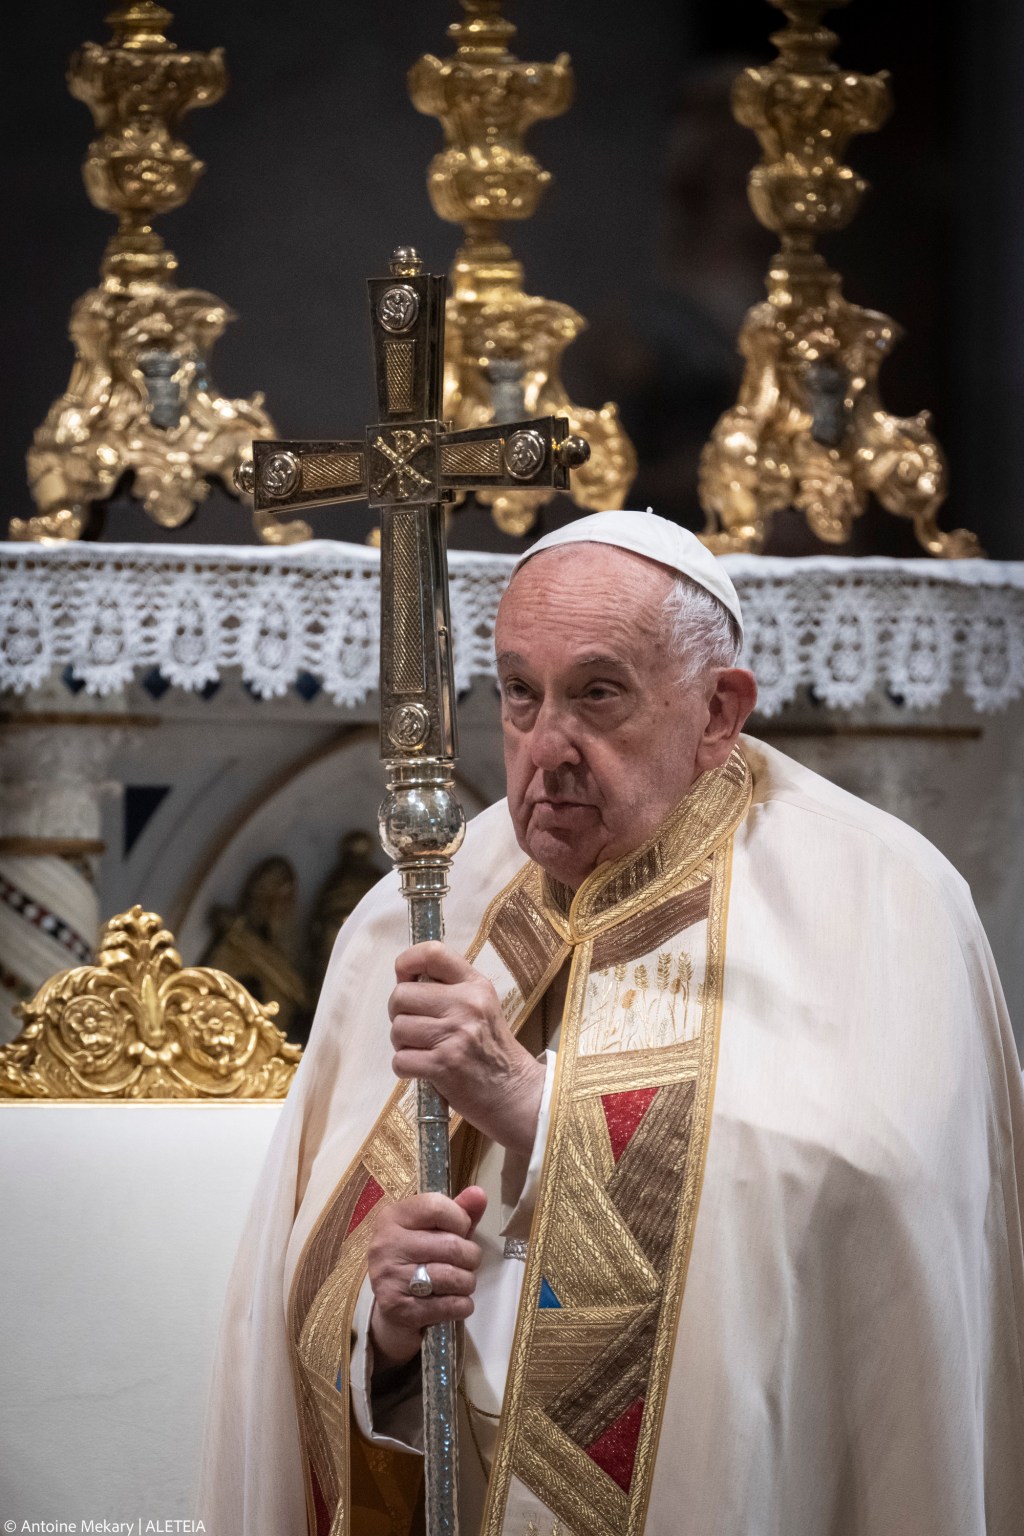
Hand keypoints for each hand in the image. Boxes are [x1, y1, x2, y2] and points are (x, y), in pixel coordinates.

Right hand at [368, 1186, 486, 1368]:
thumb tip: (479, 1194)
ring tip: (460, 1282)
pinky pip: (450, 1306)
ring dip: (467, 1282)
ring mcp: (390, 1279)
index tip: (461, 1231)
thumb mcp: (436, 1230)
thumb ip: (459, 1211)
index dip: (460, 1220)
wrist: (392, 1308)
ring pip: (454, 1277)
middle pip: (451, 1246)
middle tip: (466, 1262)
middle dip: (471, 1256)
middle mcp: (386, 1245)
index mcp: (393, 1217)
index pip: (436, 1207)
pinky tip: (454, 1301)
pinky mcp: (399, 1310)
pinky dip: (462, 1305)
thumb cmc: (419, 1260)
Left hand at [389, 941, 545, 1155]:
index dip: (407, 962)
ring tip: (424, 1051)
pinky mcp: (444, 1065)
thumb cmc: (492, 1050)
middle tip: (416, 1028)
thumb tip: (404, 982)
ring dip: (402, 1044)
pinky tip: (424, 1070)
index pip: (433, 953)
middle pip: (401, 995)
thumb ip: (450, 990)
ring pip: (398, 1028)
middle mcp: (466, 1005)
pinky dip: (405, 1068)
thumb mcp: (482, 1007)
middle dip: (399, 1014)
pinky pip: (400, 1060)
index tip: (405, 978)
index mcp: (475, 985)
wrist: (514, 1093)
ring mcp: (455, 1035)